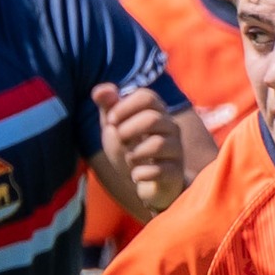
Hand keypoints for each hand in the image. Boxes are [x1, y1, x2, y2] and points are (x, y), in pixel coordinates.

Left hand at [92, 83, 185, 213]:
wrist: (148, 183)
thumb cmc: (131, 149)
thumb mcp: (115, 128)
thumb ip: (108, 107)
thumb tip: (99, 91)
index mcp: (157, 111)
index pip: (146, 96)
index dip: (124, 107)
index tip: (111, 121)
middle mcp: (170, 127)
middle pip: (152, 119)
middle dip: (127, 130)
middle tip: (120, 141)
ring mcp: (176, 150)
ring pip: (157, 144)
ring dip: (134, 153)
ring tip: (130, 159)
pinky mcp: (175, 172)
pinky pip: (159, 170)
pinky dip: (141, 174)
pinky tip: (136, 175)